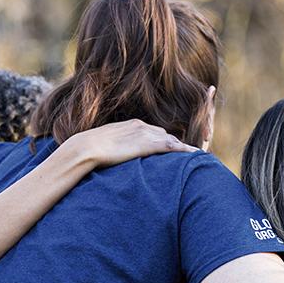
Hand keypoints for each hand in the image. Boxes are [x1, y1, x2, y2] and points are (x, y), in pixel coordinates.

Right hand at [60, 119, 196, 168]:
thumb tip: (116, 156)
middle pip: (166, 135)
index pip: (154, 133)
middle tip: (189, 155)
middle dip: (177, 145)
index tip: (172, 149)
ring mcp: (146, 134)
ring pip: (172, 140)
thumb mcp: (106, 144)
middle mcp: (143, 126)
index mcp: (133, 125)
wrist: (86, 147)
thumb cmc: (89, 149)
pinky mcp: (148, 144)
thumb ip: (117, 146)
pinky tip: (195, 156)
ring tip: (196, 157)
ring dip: (183, 149)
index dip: (165, 141)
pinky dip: (185, 151)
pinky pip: (173, 146)